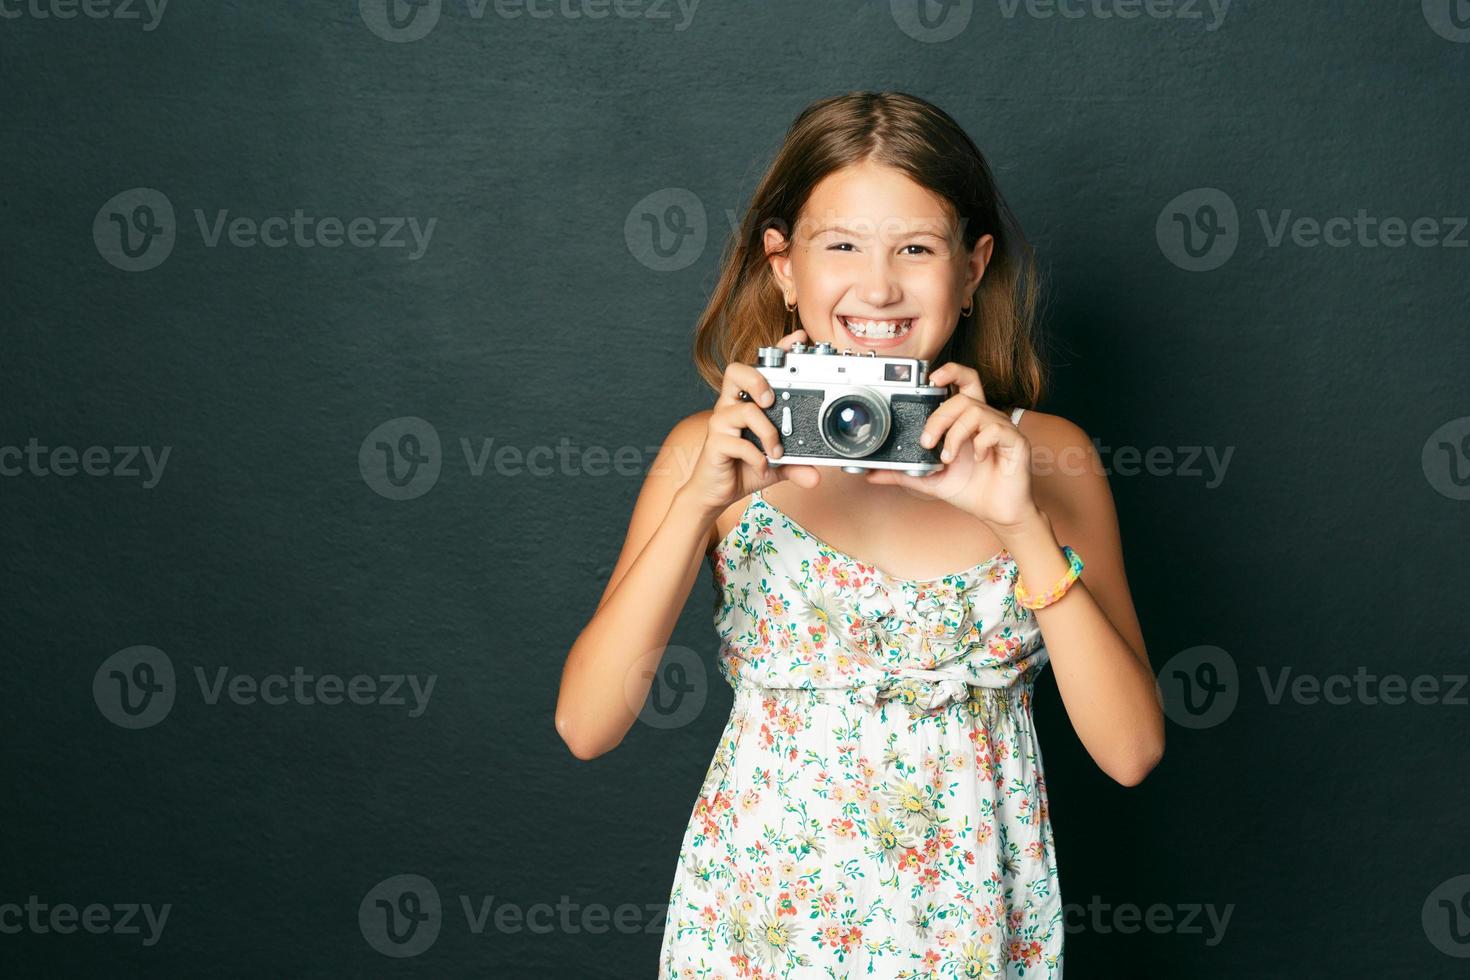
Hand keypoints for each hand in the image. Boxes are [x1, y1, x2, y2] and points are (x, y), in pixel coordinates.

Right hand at [678, 329, 821, 514]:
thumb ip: (797, 465)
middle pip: (735, 370)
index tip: (798, 338)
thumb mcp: (777, 465)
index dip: (777, 349)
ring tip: (777, 451)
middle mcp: (731, 406)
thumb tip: (816, 476)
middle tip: (772, 399)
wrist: (714, 493)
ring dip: (767, 432)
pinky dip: (756, 457)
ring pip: (744, 410)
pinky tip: (763, 467)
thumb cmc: (743, 468)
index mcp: (747, 401)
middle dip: (758, 378)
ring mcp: (721, 423)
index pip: (759, 367)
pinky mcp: (715, 443)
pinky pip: (738, 443)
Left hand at [864, 361, 1039, 531]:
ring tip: (948, 458)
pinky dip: (980, 444)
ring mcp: (1002, 428)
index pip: (962, 382)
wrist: (997, 513)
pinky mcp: (1016, 442)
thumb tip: (870, 474)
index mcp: (967, 421)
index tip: (928, 378)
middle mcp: (986, 418)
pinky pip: (996, 429)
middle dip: (939, 415)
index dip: (949, 371)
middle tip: (926, 441)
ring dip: (955, 434)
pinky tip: (977, 459)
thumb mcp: (930, 480)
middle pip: (965, 392)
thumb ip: (903, 473)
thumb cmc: (970, 490)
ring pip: (975, 410)